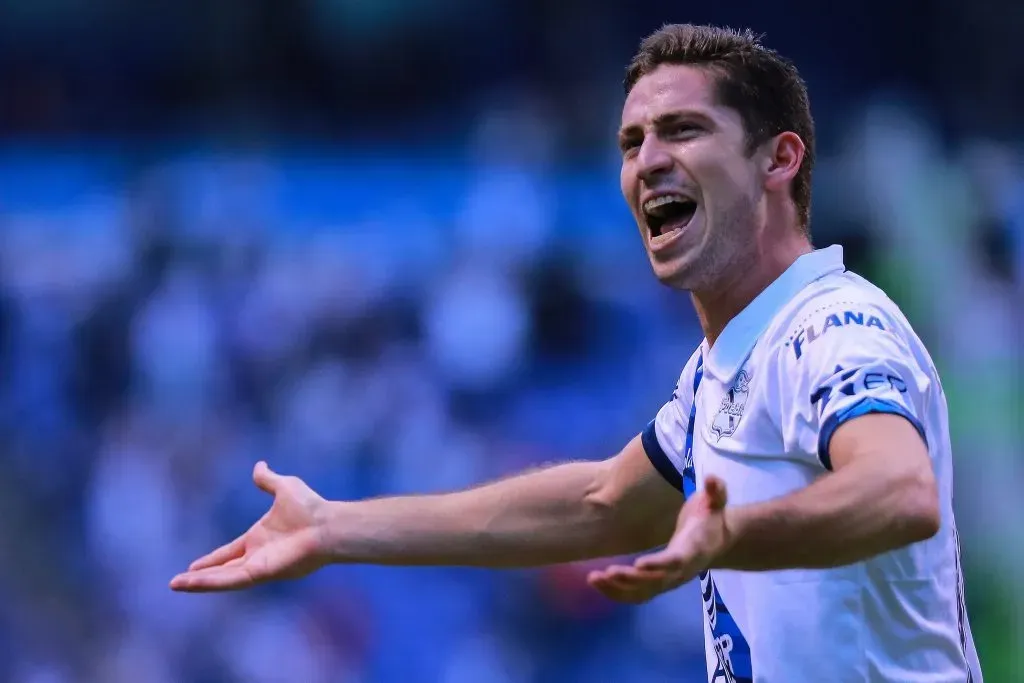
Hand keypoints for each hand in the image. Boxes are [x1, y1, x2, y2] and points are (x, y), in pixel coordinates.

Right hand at [170, 462, 328, 591]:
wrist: (327, 523)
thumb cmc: (311, 507)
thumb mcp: (284, 487)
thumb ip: (268, 479)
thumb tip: (259, 465)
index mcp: (259, 538)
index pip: (229, 552)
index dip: (212, 559)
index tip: (192, 565)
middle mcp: (258, 555)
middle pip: (223, 569)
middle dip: (201, 576)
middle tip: (177, 582)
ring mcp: (259, 566)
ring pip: (223, 578)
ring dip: (200, 583)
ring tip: (175, 586)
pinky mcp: (261, 573)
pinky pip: (231, 580)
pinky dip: (211, 582)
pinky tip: (192, 583)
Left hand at [587, 475, 730, 603]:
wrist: (717, 540)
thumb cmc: (711, 516)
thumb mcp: (716, 500)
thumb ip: (715, 490)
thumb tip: (711, 478)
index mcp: (694, 550)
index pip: (676, 561)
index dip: (659, 564)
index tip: (639, 564)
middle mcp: (681, 572)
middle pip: (655, 582)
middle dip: (632, 579)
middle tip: (609, 572)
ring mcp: (669, 581)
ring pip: (643, 592)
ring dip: (618, 589)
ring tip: (594, 578)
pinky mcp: (658, 584)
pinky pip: (636, 594)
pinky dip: (616, 592)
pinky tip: (595, 582)